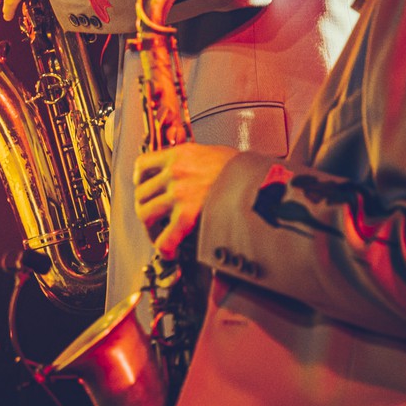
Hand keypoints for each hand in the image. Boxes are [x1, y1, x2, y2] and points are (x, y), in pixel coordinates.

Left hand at [134, 143, 237, 259]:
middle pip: (141, 193)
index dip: (139, 180)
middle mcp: (175, 173)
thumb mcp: (216, 153)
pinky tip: (169, 253)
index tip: (143, 187)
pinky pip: (165, 237)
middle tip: (152, 219)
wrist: (265, 179)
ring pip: (146, 214)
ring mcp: (179, 194)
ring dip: (150, 228)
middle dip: (144, 208)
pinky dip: (163, 248)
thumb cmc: (246, 168)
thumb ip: (197, 161)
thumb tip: (193, 172)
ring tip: (159, 235)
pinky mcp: (188, 215)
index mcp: (181, 155)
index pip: (143, 165)